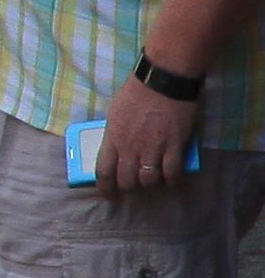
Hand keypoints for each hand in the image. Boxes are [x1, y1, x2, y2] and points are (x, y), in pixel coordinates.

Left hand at [102, 76, 206, 191]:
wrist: (163, 82)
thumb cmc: (137, 92)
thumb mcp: (115, 114)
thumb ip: (115, 134)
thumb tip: (116, 148)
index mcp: (112, 138)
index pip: (103, 172)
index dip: (106, 189)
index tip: (110, 196)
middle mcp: (130, 148)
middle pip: (127, 180)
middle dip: (129, 189)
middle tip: (134, 189)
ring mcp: (152, 148)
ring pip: (149, 180)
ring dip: (151, 185)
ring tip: (153, 182)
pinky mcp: (174, 146)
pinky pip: (172, 173)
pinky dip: (173, 181)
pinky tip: (173, 182)